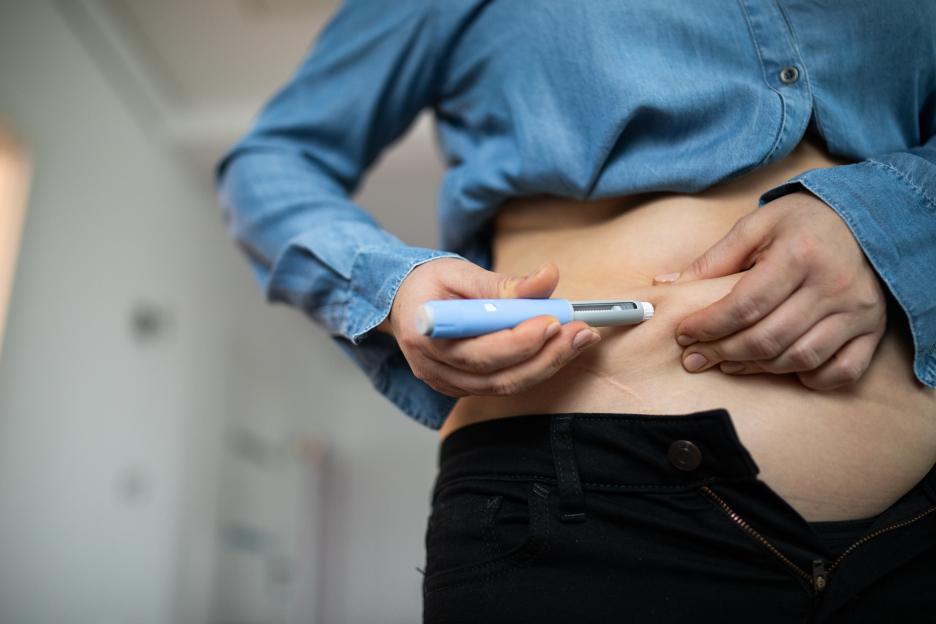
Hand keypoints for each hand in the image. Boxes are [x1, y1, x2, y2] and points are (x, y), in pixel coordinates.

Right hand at [384, 258, 600, 396]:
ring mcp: (447, 383)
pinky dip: (535, 368)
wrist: (403, 303)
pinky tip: (558, 348)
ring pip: (505, 385)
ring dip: (548, 363)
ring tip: (579, 338)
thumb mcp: (460, 271)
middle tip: (580, 332)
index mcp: (425, 333)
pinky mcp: (462, 387)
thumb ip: (503, 282)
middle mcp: (433, 367)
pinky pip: (504, 384)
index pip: (476, 350)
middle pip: (497, 376)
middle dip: (546, 355)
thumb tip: (549, 277)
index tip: (553, 321)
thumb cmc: (429, 284)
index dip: (518, 341)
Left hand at [654, 191, 886, 389]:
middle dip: (723, 353)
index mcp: (799, 255)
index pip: (744, 305)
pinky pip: (843, 370)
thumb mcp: (756, 226)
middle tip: (695, 358)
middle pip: (768, 338)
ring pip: (800, 358)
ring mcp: (858, 311)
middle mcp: (832, 286)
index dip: (709, 326)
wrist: (867, 218)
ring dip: (757, 368)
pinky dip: (812, 378)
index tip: (683, 334)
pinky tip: (783, 368)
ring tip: (728, 363)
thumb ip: (714, 259)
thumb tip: (667, 285)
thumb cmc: (803, 222)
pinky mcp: (874, 329)